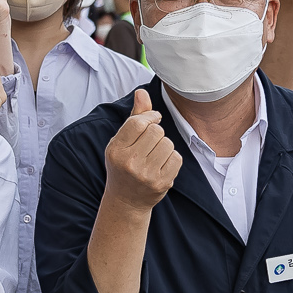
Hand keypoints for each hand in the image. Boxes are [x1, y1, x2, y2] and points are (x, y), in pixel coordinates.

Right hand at [103, 89, 180, 211]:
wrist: (126, 200)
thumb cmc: (124, 165)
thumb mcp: (122, 141)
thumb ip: (135, 117)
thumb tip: (141, 92)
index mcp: (116, 149)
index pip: (138, 122)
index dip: (150, 117)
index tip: (152, 120)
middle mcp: (129, 162)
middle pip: (156, 131)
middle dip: (157, 132)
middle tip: (150, 143)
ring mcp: (146, 174)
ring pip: (168, 143)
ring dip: (165, 146)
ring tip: (154, 155)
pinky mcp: (161, 183)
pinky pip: (176, 157)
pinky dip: (172, 158)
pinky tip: (161, 165)